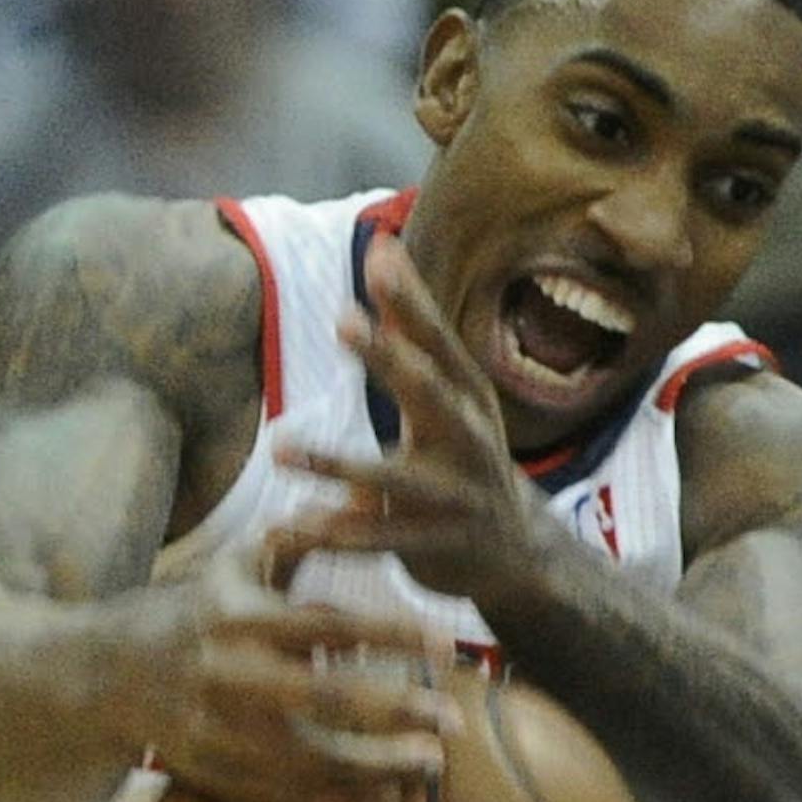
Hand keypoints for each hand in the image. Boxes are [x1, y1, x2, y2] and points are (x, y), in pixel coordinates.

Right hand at [130, 547, 460, 801]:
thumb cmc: (189, 612)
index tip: (445, 646)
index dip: (390, 635)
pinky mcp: (212, 773)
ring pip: (310, 759)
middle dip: (396, 714)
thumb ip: (299, 542)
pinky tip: (383, 799)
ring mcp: (219, 731)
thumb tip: (365, 498)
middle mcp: (230, 676)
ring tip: (429, 768)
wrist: (102, 675)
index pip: (328, 625)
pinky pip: (284, 796)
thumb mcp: (234, 568)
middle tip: (453, 726)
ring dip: (377, 768)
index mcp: (240, 619)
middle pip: (326, 701)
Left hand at [268, 233, 546, 604]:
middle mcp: (472, 440)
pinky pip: (384, 540)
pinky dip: (341, 534)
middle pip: (432, 393)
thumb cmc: (464, 455)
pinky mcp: (440, 546)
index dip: (413, 301)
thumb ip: (411, 327)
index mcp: (468, 398)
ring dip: (338, 462)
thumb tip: (383, 246)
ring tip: (281, 448)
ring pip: (396, 477)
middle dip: (390, 358)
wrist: (520, 554)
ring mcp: (460, 496)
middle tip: (343, 321)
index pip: (441, 341)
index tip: (377, 258)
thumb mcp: (447, 391)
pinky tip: (297, 526)